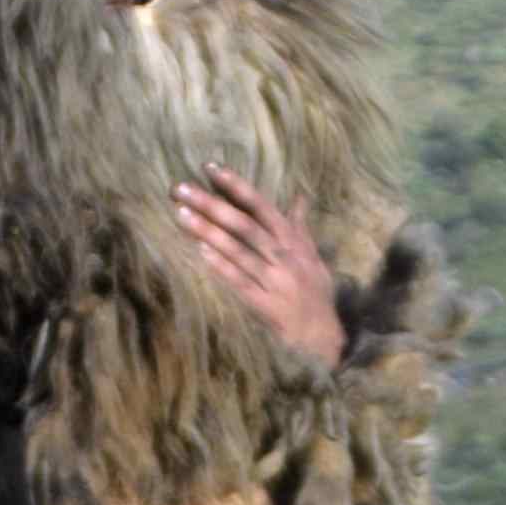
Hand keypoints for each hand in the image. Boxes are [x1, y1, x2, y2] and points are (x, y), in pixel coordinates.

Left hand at [174, 172, 345, 363]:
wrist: (324, 336)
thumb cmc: (316, 294)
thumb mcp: (313, 256)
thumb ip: (300, 226)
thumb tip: (299, 197)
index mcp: (293, 241)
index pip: (261, 206)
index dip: (236, 185)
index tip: (211, 168)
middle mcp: (284, 256)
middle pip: (244, 224)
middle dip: (211, 204)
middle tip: (181, 188)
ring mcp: (275, 280)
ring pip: (238, 251)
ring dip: (208, 231)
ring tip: (181, 214)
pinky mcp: (265, 305)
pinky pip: (240, 282)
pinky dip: (221, 266)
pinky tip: (200, 251)